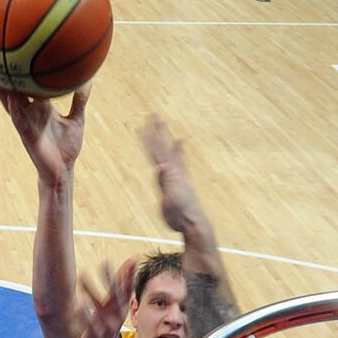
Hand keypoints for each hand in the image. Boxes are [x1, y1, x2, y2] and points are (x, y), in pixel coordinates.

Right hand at [0, 79, 90, 184]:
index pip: (30, 86)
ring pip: (11, 105)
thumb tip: (88, 82)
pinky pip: (20, 121)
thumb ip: (79, 101)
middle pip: (15, 92)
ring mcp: (27, 124)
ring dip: (2, 92)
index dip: (24, 72)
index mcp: (42, 107)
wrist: (64, 169)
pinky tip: (11, 100)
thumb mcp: (76, 119)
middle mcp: (31, 113)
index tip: (19, 54)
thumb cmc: (67, 146)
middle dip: (6, 78)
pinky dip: (15, 110)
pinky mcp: (27, 136)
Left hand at [78, 258, 135, 337]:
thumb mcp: (116, 304)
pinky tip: (78, 305)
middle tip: (105, 261)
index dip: (130, 274)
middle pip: (115, 294)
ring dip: (90, 290)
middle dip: (110, 277)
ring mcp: (107, 325)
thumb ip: (122, 284)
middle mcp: (117, 315)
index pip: (128, 288)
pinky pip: (90, 324)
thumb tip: (133, 260)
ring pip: (99, 306)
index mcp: (121, 307)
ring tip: (81, 274)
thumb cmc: (108, 322)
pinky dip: (85, 315)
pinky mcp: (96, 335)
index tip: (133, 259)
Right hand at [139, 115, 201, 232]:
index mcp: (171, 173)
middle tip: (155, 114)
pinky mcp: (178, 182)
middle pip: (163, 147)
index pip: (158, 152)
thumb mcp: (171, 198)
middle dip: (159, 131)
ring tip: (164, 127)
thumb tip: (161, 166)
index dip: (151, 138)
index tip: (146, 123)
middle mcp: (174, 171)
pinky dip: (177, 152)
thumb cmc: (181, 213)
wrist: (192, 222)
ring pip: (169, 153)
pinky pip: (176, 163)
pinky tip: (178, 144)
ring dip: (165, 140)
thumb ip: (165, 182)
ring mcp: (177, 175)